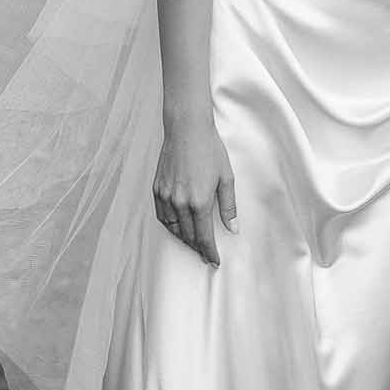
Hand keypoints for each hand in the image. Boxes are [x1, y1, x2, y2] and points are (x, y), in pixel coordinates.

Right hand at [152, 120, 237, 266]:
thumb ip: (228, 206)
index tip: (214, 260)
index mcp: (199, 202)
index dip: (209, 252)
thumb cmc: (210, 150)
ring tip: (193, 242)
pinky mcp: (157, 189)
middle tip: (205, 254)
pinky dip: (170, 225)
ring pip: (173, 228)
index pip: (204, 237)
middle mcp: (180, 202)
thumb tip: (233, 228)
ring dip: (183, 238)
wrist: (186, 129)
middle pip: (188, 236)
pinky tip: (177, 226)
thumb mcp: (226, 178)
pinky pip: (162, 215)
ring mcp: (166, 196)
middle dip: (198, 248)